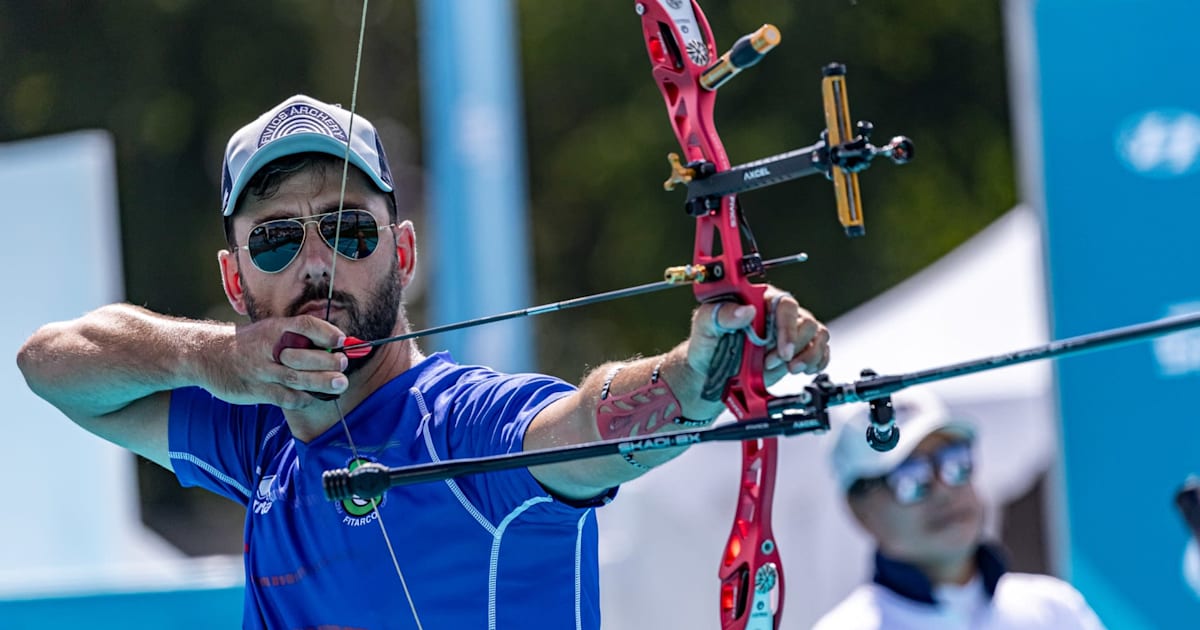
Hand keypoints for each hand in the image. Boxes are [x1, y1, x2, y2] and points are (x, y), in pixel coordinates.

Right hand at [199, 315, 349, 408]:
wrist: (207, 356)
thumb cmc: (249, 344)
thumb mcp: (269, 329)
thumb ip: (296, 335)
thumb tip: (335, 342)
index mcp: (274, 328)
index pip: (304, 325)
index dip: (325, 332)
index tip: (342, 340)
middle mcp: (268, 348)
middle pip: (304, 356)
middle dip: (328, 361)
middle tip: (343, 364)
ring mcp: (261, 371)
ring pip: (297, 379)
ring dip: (322, 382)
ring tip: (340, 383)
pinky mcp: (256, 391)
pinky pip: (284, 398)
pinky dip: (302, 398)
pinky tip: (312, 396)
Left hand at [686, 286, 829, 386]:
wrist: (709, 373)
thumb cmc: (706, 345)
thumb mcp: (704, 326)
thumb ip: (721, 314)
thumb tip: (745, 311)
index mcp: (758, 300)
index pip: (785, 304)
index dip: (787, 327)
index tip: (782, 350)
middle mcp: (777, 313)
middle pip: (806, 321)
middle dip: (794, 346)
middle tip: (771, 362)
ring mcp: (789, 332)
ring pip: (818, 335)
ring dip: (808, 355)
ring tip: (790, 369)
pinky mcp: (796, 350)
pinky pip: (820, 351)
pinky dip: (818, 362)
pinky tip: (803, 370)